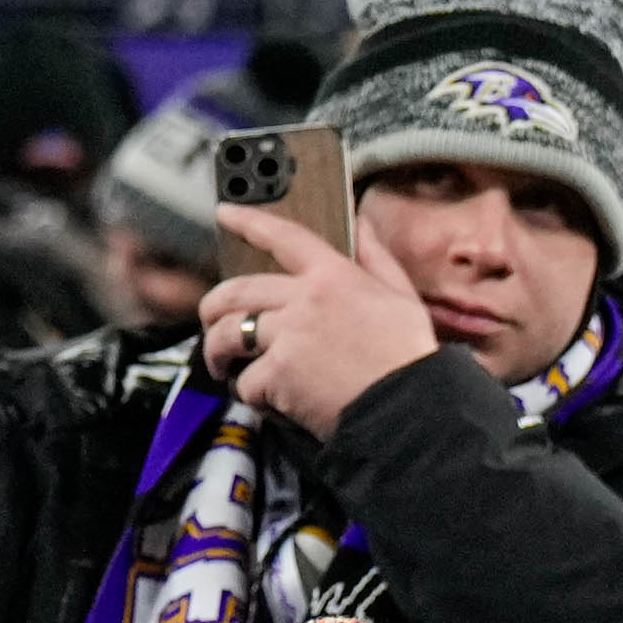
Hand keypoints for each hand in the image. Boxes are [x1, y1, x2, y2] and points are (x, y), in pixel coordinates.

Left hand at [202, 201, 439, 442]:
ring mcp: (287, 336)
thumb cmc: (410, 359)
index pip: (283, 237)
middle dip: (213, 307)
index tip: (226, 213)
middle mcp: (304, 300)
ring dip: (217, 352)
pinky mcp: (278, 373)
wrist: (411, 408)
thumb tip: (364, 226)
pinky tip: (271, 401)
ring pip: (227, 334)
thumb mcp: (403, 298)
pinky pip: (246, 381)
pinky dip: (253, 395)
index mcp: (334, 276)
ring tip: (223, 367)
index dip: (249, 221)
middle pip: (236, 290)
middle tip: (211, 320)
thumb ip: (377, 259)